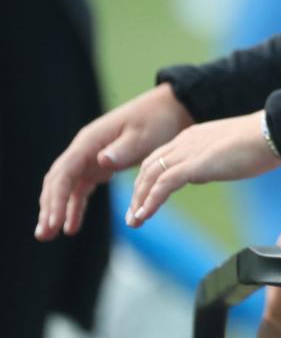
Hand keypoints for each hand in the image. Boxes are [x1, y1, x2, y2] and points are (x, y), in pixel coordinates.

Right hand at [35, 83, 192, 240]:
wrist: (170, 111)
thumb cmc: (157, 121)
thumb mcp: (143, 135)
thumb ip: (122, 149)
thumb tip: (101, 161)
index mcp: (90, 140)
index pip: (65, 172)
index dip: (57, 198)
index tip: (54, 220)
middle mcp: (84, 149)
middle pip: (58, 180)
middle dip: (49, 207)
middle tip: (44, 234)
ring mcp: (90, 158)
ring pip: (65, 186)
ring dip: (56, 209)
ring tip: (50, 235)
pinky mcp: (99, 166)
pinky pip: (80, 189)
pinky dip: (74, 207)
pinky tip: (71, 227)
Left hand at [125, 112, 280, 227]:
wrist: (272, 133)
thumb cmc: (261, 142)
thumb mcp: (228, 151)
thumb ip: (212, 160)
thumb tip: (205, 172)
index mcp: (193, 137)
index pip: (160, 157)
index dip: (148, 179)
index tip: (144, 198)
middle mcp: (185, 142)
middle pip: (148, 167)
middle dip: (138, 192)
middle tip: (133, 214)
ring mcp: (188, 152)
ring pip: (150, 177)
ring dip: (139, 200)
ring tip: (135, 221)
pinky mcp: (194, 165)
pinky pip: (162, 185)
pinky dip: (150, 201)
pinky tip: (145, 215)